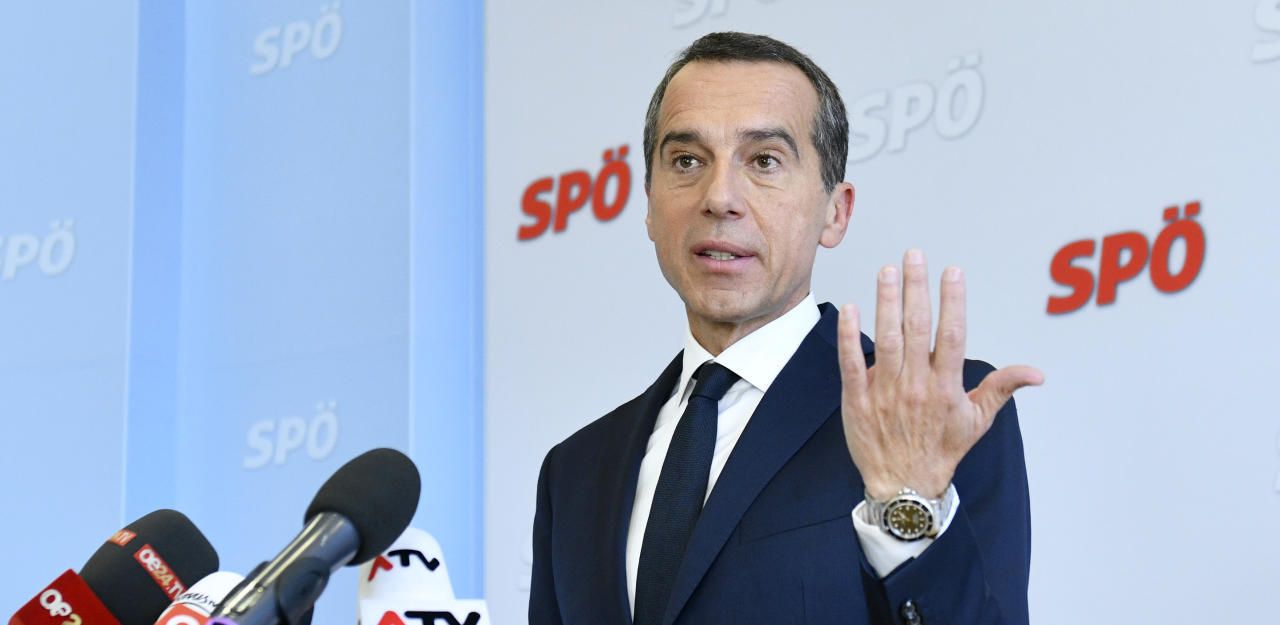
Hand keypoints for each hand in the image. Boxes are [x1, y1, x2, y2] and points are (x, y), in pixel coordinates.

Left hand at [837, 249, 1043, 499]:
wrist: (903, 485)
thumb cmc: (941, 450)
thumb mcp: (977, 422)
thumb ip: (1002, 388)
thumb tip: (1037, 373)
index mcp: (946, 387)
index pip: (952, 335)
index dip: (953, 301)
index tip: (953, 272)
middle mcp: (915, 385)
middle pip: (917, 328)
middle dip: (916, 289)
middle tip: (914, 256)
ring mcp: (884, 391)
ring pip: (886, 338)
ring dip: (885, 301)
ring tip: (887, 270)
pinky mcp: (857, 398)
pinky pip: (852, 362)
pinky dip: (850, 336)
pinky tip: (851, 308)